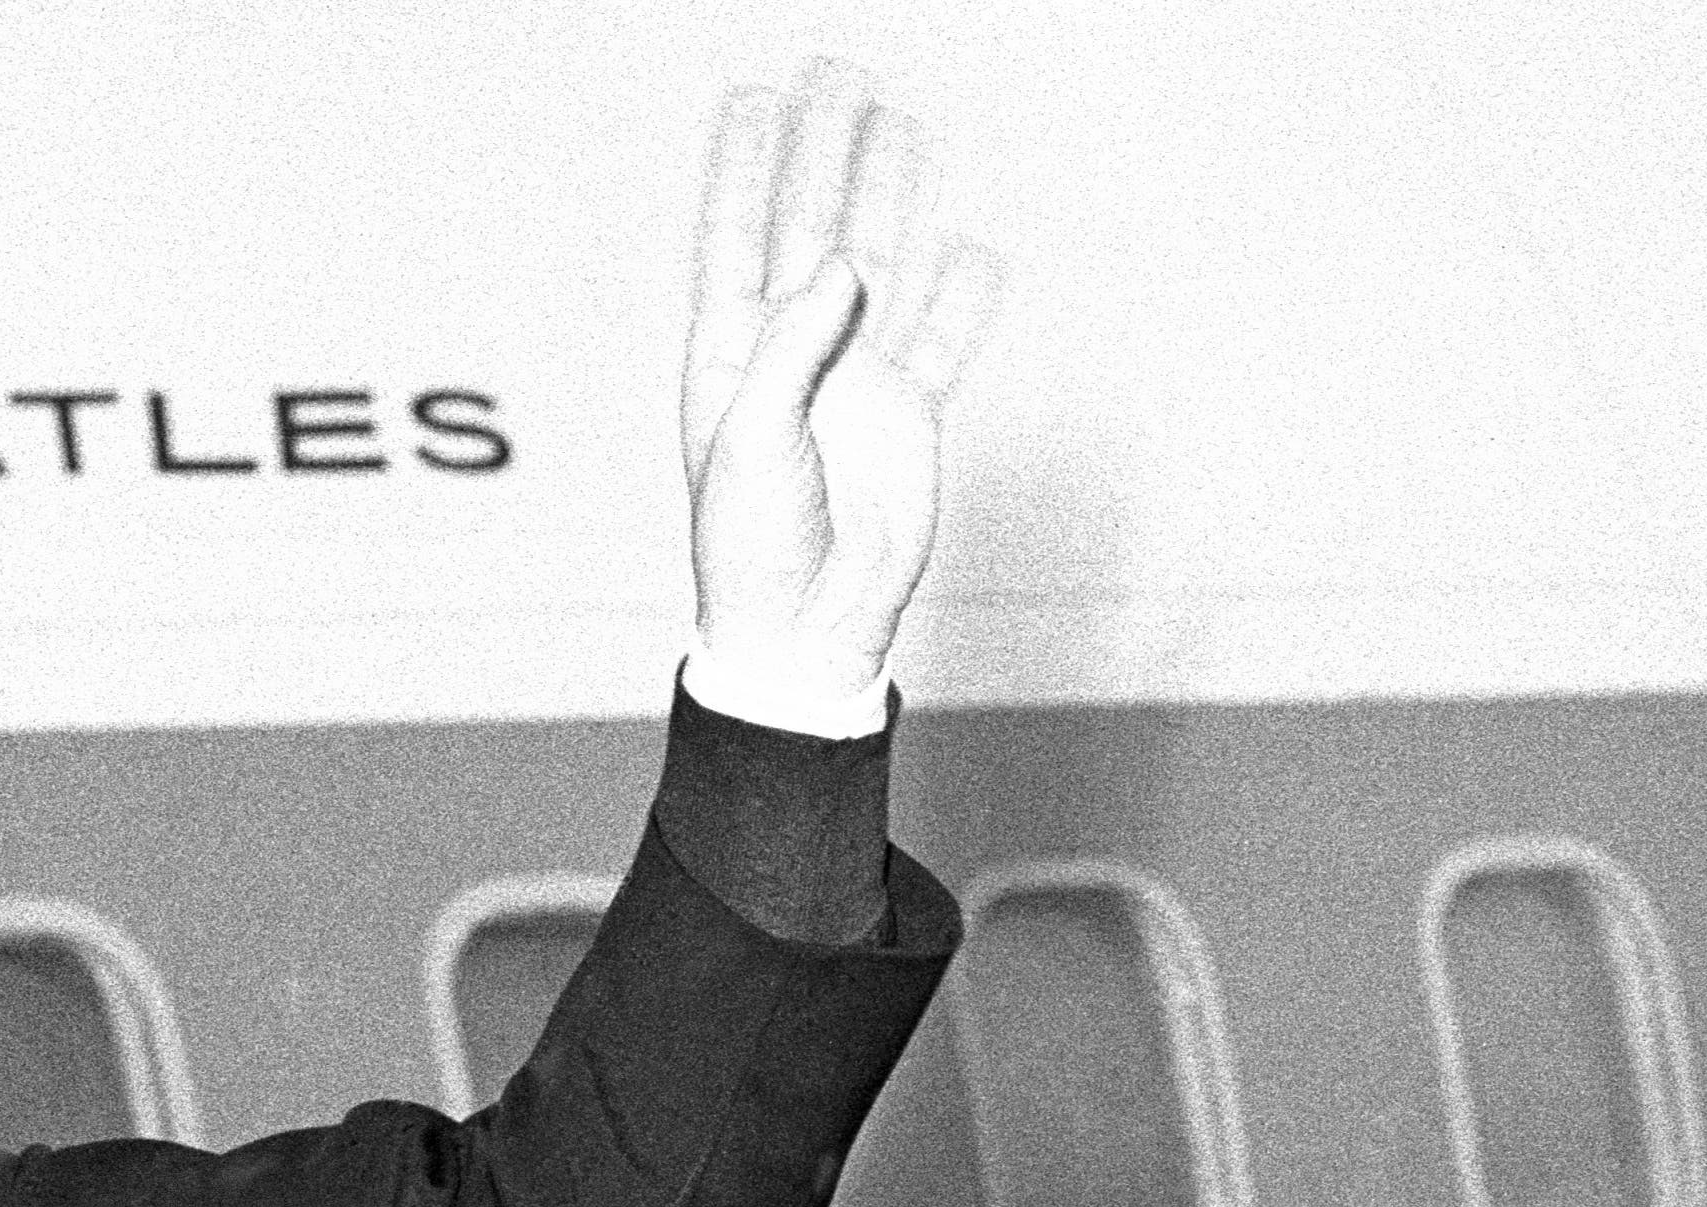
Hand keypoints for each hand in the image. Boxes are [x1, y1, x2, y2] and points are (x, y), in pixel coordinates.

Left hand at [675, 62, 1003, 718]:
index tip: (754, 96)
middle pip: (812, 223)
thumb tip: (842, 264)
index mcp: (730, 353)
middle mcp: (791, 352)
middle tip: (839, 72)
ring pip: (880, 261)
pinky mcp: (906, 418)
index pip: (735, 234)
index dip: (744, 166)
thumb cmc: (753, 549)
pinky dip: (964, 296)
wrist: (806, 634)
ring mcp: (852, 380)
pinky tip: (975, 250)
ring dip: (890, 191)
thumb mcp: (754, 442)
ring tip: (900, 120)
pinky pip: (942, 338)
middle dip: (824, 148)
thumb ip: (797, 348)